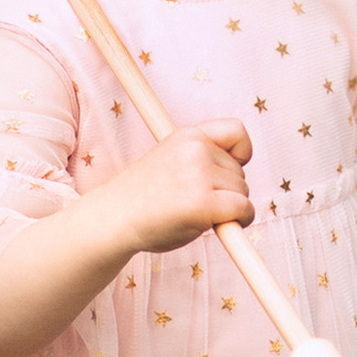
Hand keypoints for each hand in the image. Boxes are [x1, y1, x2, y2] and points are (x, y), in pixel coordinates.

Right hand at [97, 118, 254, 253]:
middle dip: (228, 190)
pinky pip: (243, 209)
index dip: (241, 153)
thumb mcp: (171, 161)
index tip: (231, 169)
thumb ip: (201, 161)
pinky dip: (240, 220)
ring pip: (242, 192)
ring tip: (195, 214)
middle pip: (241, 171)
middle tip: (197, 203)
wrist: (113, 219)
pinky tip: (221, 226)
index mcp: (188, 136)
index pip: (236, 130)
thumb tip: (240, 180)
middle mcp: (196, 150)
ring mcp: (200, 175)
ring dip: (230, 208)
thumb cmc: (142, 199)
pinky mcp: (203, 202)